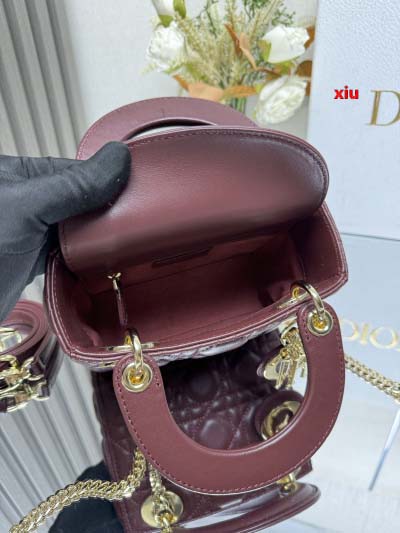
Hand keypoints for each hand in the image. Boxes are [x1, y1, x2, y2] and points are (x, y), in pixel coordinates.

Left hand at [0, 142, 130, 320]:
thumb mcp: (26, 207)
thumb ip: (73, 185)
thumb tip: (118, 158)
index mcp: (17, 175)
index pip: (74, 170)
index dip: (105, 181)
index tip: (138, 193)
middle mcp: (24, 201)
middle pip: (78, 200)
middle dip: (104, 213)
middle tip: (139, 225)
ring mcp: (29, 233)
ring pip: (75, 229)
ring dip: (97, 239)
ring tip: (126, 245)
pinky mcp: (32, 262)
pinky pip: (68, 254)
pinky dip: (85, 260)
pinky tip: (102, 263)